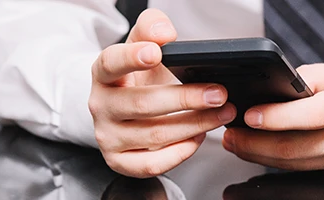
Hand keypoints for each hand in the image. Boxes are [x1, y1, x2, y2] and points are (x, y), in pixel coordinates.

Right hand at [89, 9, 236, 177]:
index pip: (111, 63)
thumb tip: (164, 33)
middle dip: (186, 99)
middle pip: (143, 104)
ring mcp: (108, 137)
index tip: (156, 53)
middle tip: (218, 94)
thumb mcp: (143, 46)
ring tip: (222, 113)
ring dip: (195, 124)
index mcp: (103, 74)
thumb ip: (152, 29)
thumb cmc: (138, 77)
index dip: (132, 58)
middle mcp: (101, 106)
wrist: (124, 109)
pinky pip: (152, 164)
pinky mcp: (120, 161)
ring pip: (155, 135)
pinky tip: (198, 136)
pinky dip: (181, 152)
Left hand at [222, 63, 323, 171]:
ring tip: (239, 144)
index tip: (249, 114)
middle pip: (295, 149)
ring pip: (299, 164)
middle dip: (256, 145)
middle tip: (230, 136)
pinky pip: (311, 167)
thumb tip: (280, 87)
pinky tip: (267, 151)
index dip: (275, 118)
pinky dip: (284, 161)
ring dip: (263, 157)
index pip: (309, 116)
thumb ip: (316, 78)